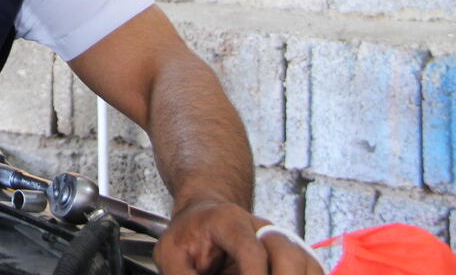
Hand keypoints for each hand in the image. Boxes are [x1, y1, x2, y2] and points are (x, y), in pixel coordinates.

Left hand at [153, 199, 324, 274]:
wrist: (206, 216)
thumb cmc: (188, 235)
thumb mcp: (171, 253)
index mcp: (229, 221)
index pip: (252, 250)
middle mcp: (263, 228)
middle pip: (289, 254)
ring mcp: (285, 241)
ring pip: (309, 264)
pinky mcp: (298, 258)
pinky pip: (314, 272)